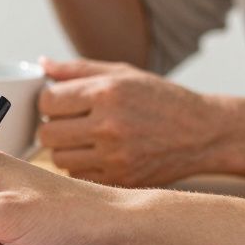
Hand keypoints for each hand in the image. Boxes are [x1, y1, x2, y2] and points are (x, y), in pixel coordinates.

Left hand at [39, 58, 228, 186]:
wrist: (203, 133)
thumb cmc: (160, 98)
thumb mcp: (123, 74)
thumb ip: (78, 70)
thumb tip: (42, 65)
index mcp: (107, 93)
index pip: (47, 102)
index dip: (50, 102)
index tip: (61, 103)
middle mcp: (109, 125)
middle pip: (47, 134)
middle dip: (53, 127)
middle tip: (71, 123)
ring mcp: (114, 156)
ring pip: (58, 159)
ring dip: (66, 149)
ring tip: (86, 139)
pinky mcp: (120, 179)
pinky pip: (78, 176)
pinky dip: (82, 166)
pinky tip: (99, 154)